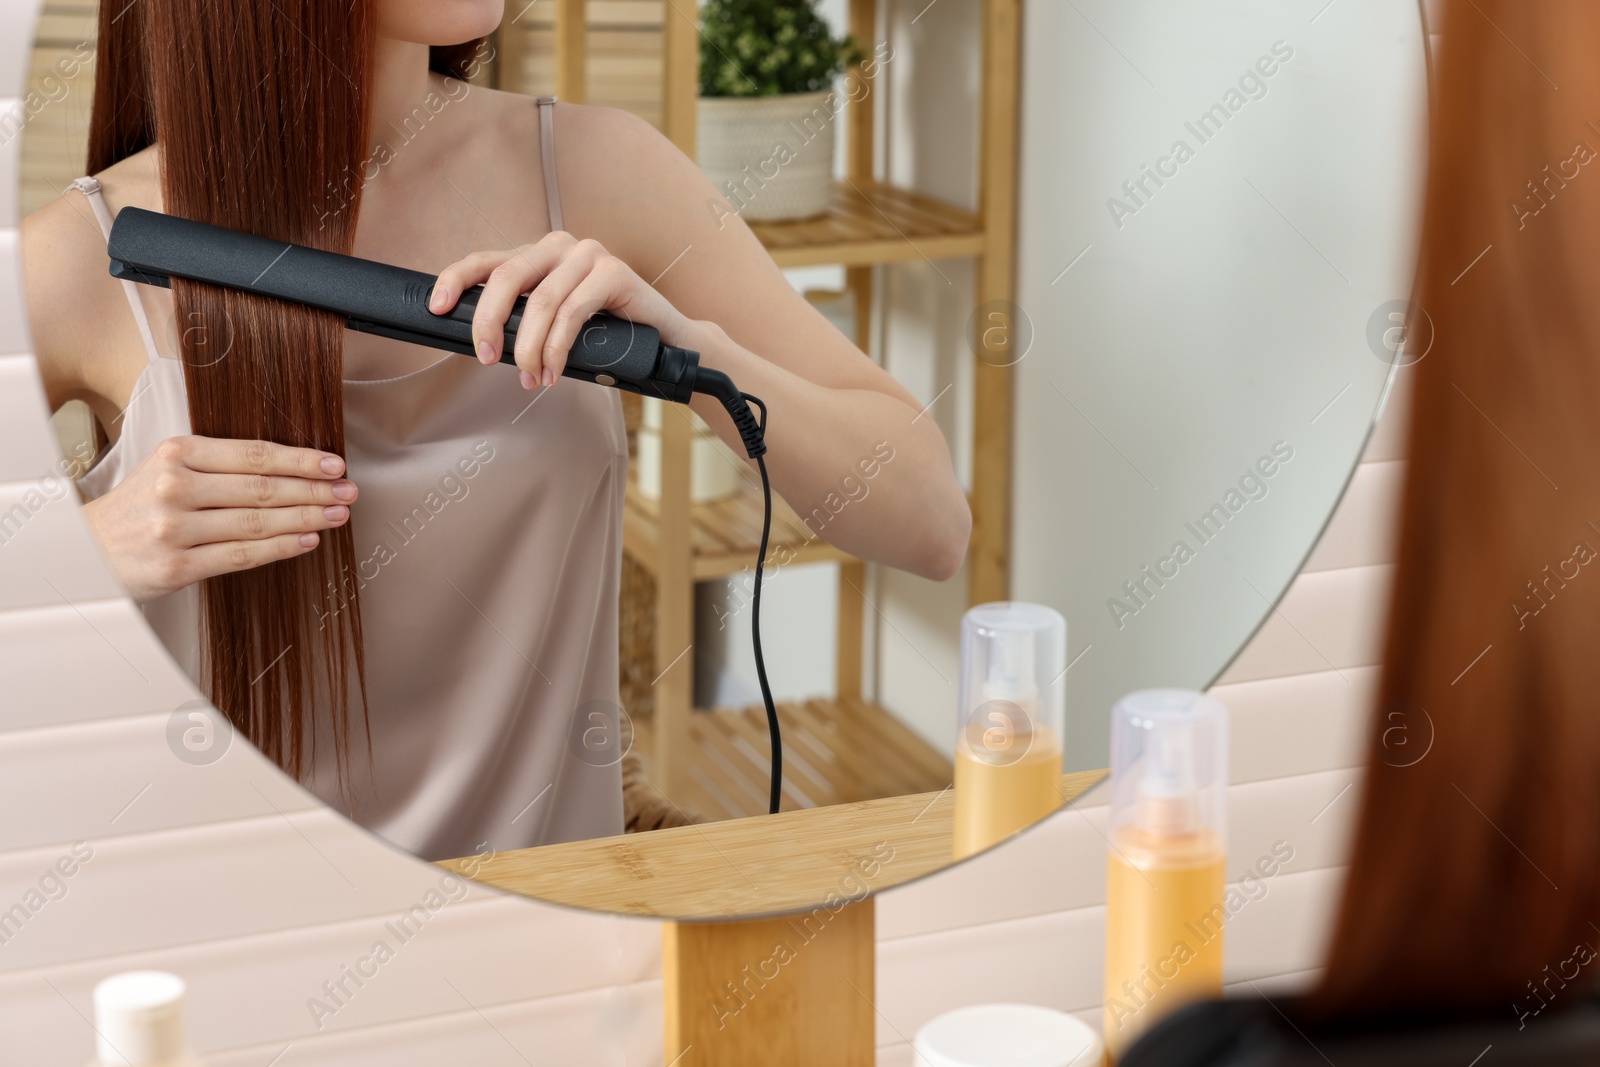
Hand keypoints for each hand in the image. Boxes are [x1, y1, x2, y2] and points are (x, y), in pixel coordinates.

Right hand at [81, 436, 357, 602]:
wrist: (84, 551)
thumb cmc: (139, 509)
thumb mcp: (168, 470)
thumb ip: (219, 466)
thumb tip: (290, 470)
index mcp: (177, 454)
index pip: (254, 455)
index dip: (300, 460)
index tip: (335, 464)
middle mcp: (175, 486)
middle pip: (262, 487)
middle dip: (314, 490)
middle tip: (349, 491)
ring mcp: (175, 528)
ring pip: (256, 521)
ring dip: (306, 519)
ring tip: (337, 515)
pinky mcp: (177, 565)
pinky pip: (241, 555)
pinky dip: (280, 548)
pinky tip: (307, 541)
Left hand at [428, 231, 693, 389]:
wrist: (664, 345)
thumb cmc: (606, 339)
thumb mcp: (555, 328)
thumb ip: (524, 323)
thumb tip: (482, 343)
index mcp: (539, 256)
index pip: (487, 261)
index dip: (455, 280)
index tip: (436, 308)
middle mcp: (561, 247)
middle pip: (507, 277)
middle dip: (490, 323)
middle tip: (486, 359)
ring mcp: (590, 255)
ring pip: (541, 302)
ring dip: (529, 349)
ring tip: (530, 378)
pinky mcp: (615, 272)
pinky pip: (572, 312)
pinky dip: (558, 348)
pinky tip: (554, 371)